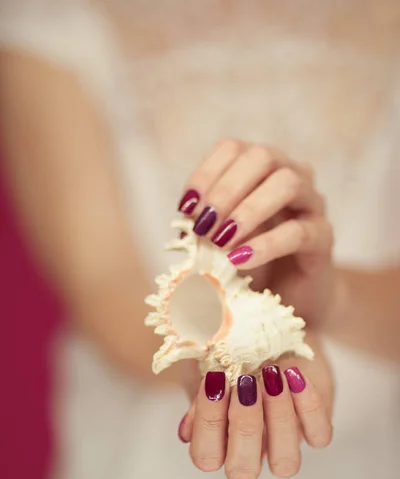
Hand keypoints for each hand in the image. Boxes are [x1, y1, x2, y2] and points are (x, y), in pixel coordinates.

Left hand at [178, 139, 333, 327]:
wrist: (289, 296)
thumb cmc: (251, 261)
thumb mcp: (218, 242)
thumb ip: (203, 228)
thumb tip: (185, 225)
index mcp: (260, 168)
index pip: (232, 149)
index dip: (205, 175)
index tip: (186, 209)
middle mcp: (289, 174)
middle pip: (262, 157)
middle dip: (226, 190)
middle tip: (203, 225)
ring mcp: (311, 202)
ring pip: (287, 183)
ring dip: (248, 210)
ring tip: (221, 241)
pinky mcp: (324, 236)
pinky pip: (299, 231)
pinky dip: (265, 244)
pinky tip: (240, 260)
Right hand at [179, 332, 333, 478]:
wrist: (274, 338)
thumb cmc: (234, 357)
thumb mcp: (212, 368)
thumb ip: (202, 396)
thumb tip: (188, 430)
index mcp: (218, 441)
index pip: (206, 456)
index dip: (208, 422)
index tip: (215, 379)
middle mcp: (251, 452)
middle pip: (243, 471)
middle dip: (244, 425)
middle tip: (246, 383)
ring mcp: (285, 445)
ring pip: (284, 463)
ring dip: (278, 417)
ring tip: (272, 374)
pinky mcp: (316, 429)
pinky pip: (319, 435)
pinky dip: (308, 405)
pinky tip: (294, 374)